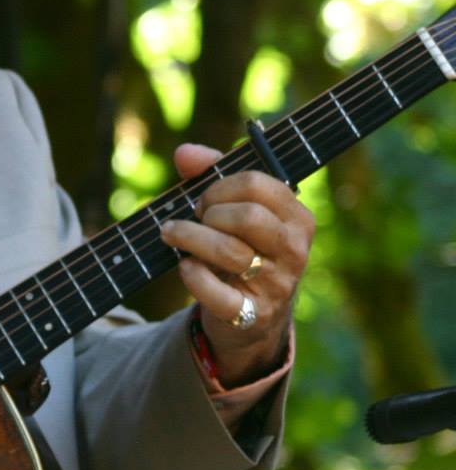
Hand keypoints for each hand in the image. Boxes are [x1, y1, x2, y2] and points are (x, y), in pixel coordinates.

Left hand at [158, 142, 313, 385]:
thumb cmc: (241, 248)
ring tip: (173, 235)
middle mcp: (294, 249)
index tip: (206, 199)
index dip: (219, 186)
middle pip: (246, 216)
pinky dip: (194, 276)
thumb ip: (210, 174)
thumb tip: (185, 153)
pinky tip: (186, 267)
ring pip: (229, 251)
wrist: (254, 316)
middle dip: (209, 213)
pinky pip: (219, 293)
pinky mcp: (253, 314)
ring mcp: (277, 283)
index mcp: (296, 217)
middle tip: (195, 219)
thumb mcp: (233, 209)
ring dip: (190, 238)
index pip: (256, 183)